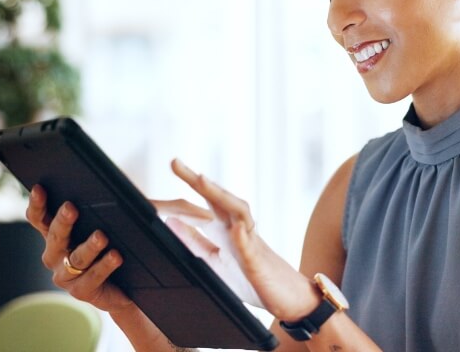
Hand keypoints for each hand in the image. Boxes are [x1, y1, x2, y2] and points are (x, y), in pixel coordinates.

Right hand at [25, 184, 132, 312]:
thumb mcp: (108, 224)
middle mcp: (55, 255)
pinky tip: (116, 256)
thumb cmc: (115, 246)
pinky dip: (105, 265)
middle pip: (56, 236)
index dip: (37, 204)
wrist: (125, 286)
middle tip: (70, 208)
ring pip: (76, 258)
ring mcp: (65, 276)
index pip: (40, 218)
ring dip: (88, 246)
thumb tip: (117, 189)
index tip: (39, 188)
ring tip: (101, 236)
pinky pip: (92, 277)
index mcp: (57, 235)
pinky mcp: (81, 291)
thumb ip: (106, 209)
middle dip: (63, 221)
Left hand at [169, 159, 319, 320]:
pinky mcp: (258, 263)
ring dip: (220, 196)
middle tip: (175, 163)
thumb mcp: (213, 262)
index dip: (183, 190)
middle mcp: (237, 229)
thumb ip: (193, 243)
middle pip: (218, 199)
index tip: (172, 166)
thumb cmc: (251, 278)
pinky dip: (243, 236)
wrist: (288, 296)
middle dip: (198, 181)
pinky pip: (251, 247)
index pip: (201, 206)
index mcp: (223, 230)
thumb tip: (171, 222)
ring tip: (202, 181)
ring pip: (238, 212)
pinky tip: (235, 227)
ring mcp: (250, 243)